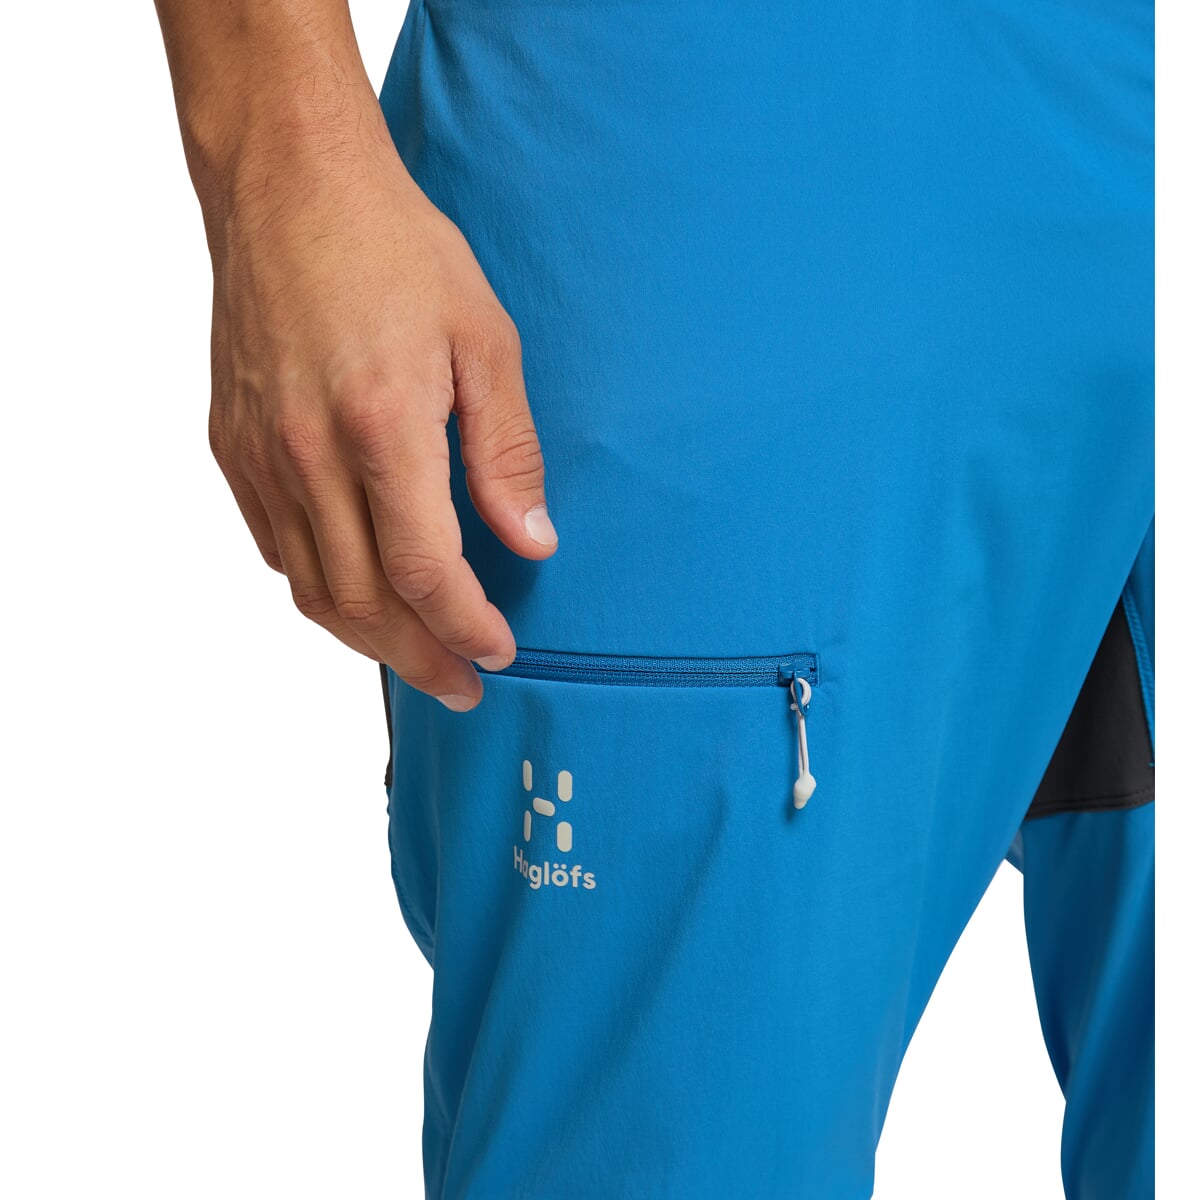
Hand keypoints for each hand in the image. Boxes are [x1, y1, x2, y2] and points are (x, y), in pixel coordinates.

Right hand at [204, 119, 556, 710]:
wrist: (288, 184)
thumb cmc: (395, 249)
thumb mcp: (485, 338)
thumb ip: (507, 452)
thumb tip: (531, 542)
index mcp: (381, 424)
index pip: (425, 570)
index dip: (466, 627)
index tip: (500, 652)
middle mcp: (308, 451)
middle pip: (364, 602)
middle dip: (421, 659)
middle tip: (463, 686)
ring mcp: (260, 453)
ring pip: (311, 589)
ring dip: (369, 641)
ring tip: (418, 658)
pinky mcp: (231, 445)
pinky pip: (275, 548)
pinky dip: (322, 589)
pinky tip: (361, 593)